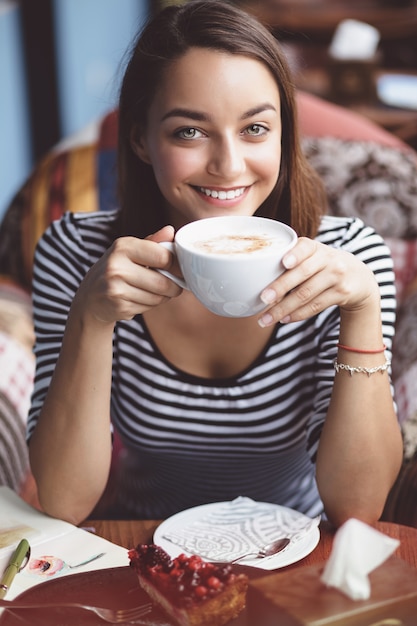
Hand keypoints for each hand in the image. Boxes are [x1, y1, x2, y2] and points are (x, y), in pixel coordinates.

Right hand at [72, 225, 182, 324]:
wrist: (91, 296)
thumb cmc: (118, 269)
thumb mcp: (131, 250)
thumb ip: (153, 242)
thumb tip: (171, 231)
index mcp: (123, 246)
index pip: (163, 257)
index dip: (176, 265)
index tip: (178, 269)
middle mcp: (116, 266)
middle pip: (163, 282)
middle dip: (173, 287)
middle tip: (173, 286)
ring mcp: (115, 287)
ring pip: (157, 297)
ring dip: (162, 297)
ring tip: (154, 291)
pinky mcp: (118, 306)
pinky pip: (148, 308)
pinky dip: (150, 305)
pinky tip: (140, 299)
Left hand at [258, 237, 379, 326]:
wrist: (359, 277)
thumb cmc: (323, 265)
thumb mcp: (313, 256)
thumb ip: (292, 262)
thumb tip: (259, 282)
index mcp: (315, 247)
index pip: (304, 247)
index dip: (295, 254)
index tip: (284, 263)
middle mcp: (328, 259)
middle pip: (302, 274)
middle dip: (280, 287)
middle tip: (263, 298)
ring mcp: (336, 276)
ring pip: (306, 294)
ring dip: (283, 309)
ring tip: (266, 318)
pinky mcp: (342, 293)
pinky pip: (315, 306)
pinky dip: (297, 314)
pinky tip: (284, 319)